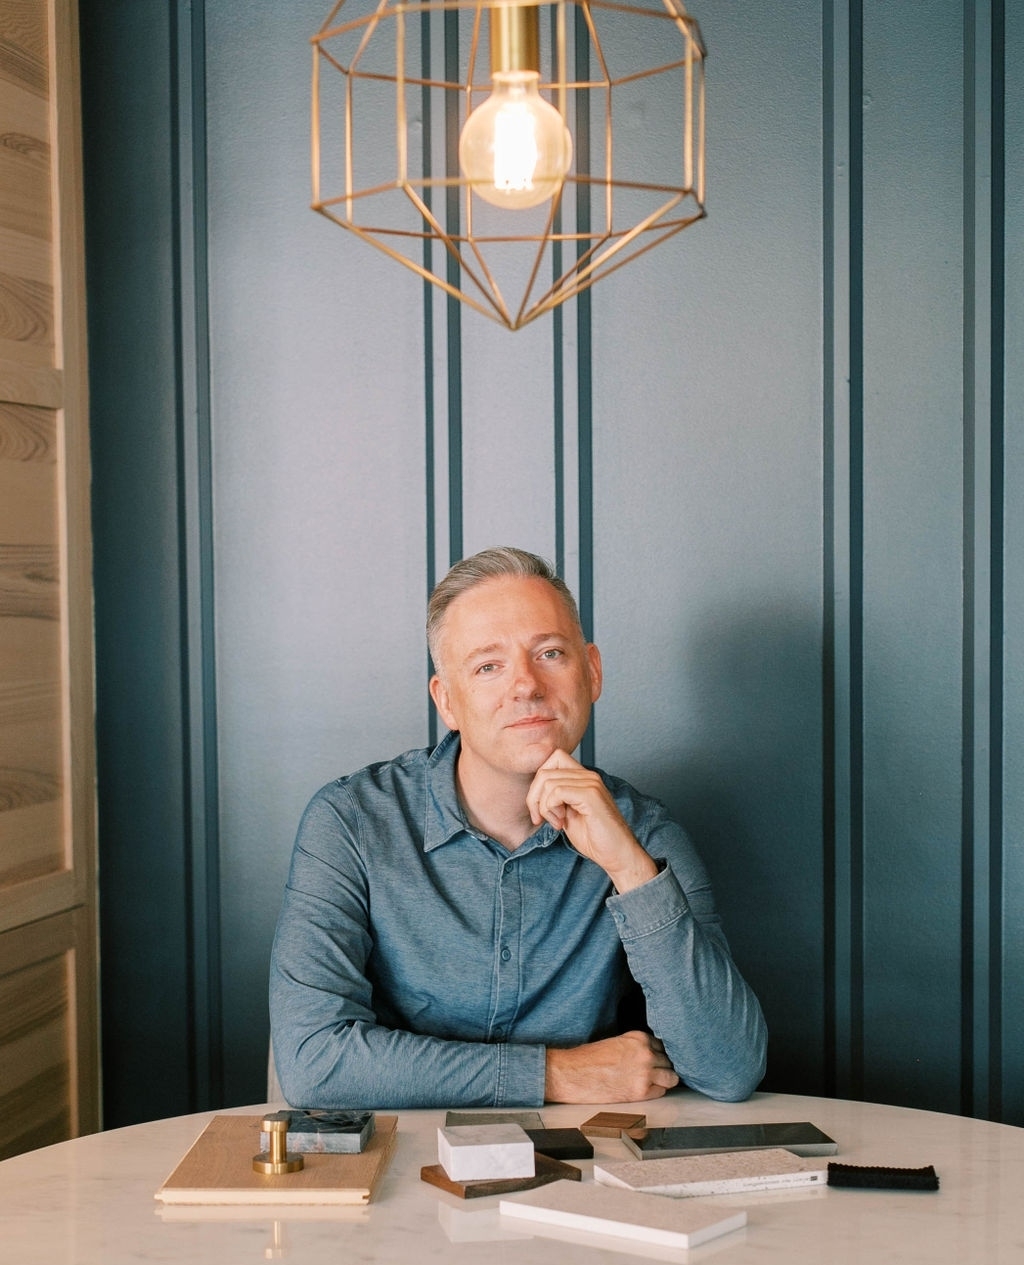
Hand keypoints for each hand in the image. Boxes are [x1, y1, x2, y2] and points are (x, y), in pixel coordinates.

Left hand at [526, 749, 658, 891]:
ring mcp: (591, 783)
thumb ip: (555, 799)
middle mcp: (588, 776)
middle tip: (541, 818)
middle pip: (545, 770)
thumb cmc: (595, 838)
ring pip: (548, 782)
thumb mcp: (567, 814)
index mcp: (583, 778)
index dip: (538, 782)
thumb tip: (534, 791)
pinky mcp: (591, 795)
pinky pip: (557, 792)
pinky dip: (551, 809)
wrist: (617, 854)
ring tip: (557, 822)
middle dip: (534, 796)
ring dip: (544, 807)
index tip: (539, 807)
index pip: (552, 759)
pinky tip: (561, 823)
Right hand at [544, 1031, 679, 1102]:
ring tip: (652, 1083)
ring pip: (671, 1077)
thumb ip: (636, 1047)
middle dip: (662, 1068)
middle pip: (669, 1061)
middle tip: (653, 1074)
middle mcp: (645, 1052)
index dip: (658, 1055)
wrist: (571, 1073)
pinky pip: (661, 1092)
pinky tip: (643, 1091)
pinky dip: (655, 1092)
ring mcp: (645, 1072)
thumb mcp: (616, 1042)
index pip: (663, 1045)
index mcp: (638, 1037)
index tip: (655, 1061)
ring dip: (664, 1081)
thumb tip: (650, 1055)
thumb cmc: (588, 1059)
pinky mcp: (641, 1091)